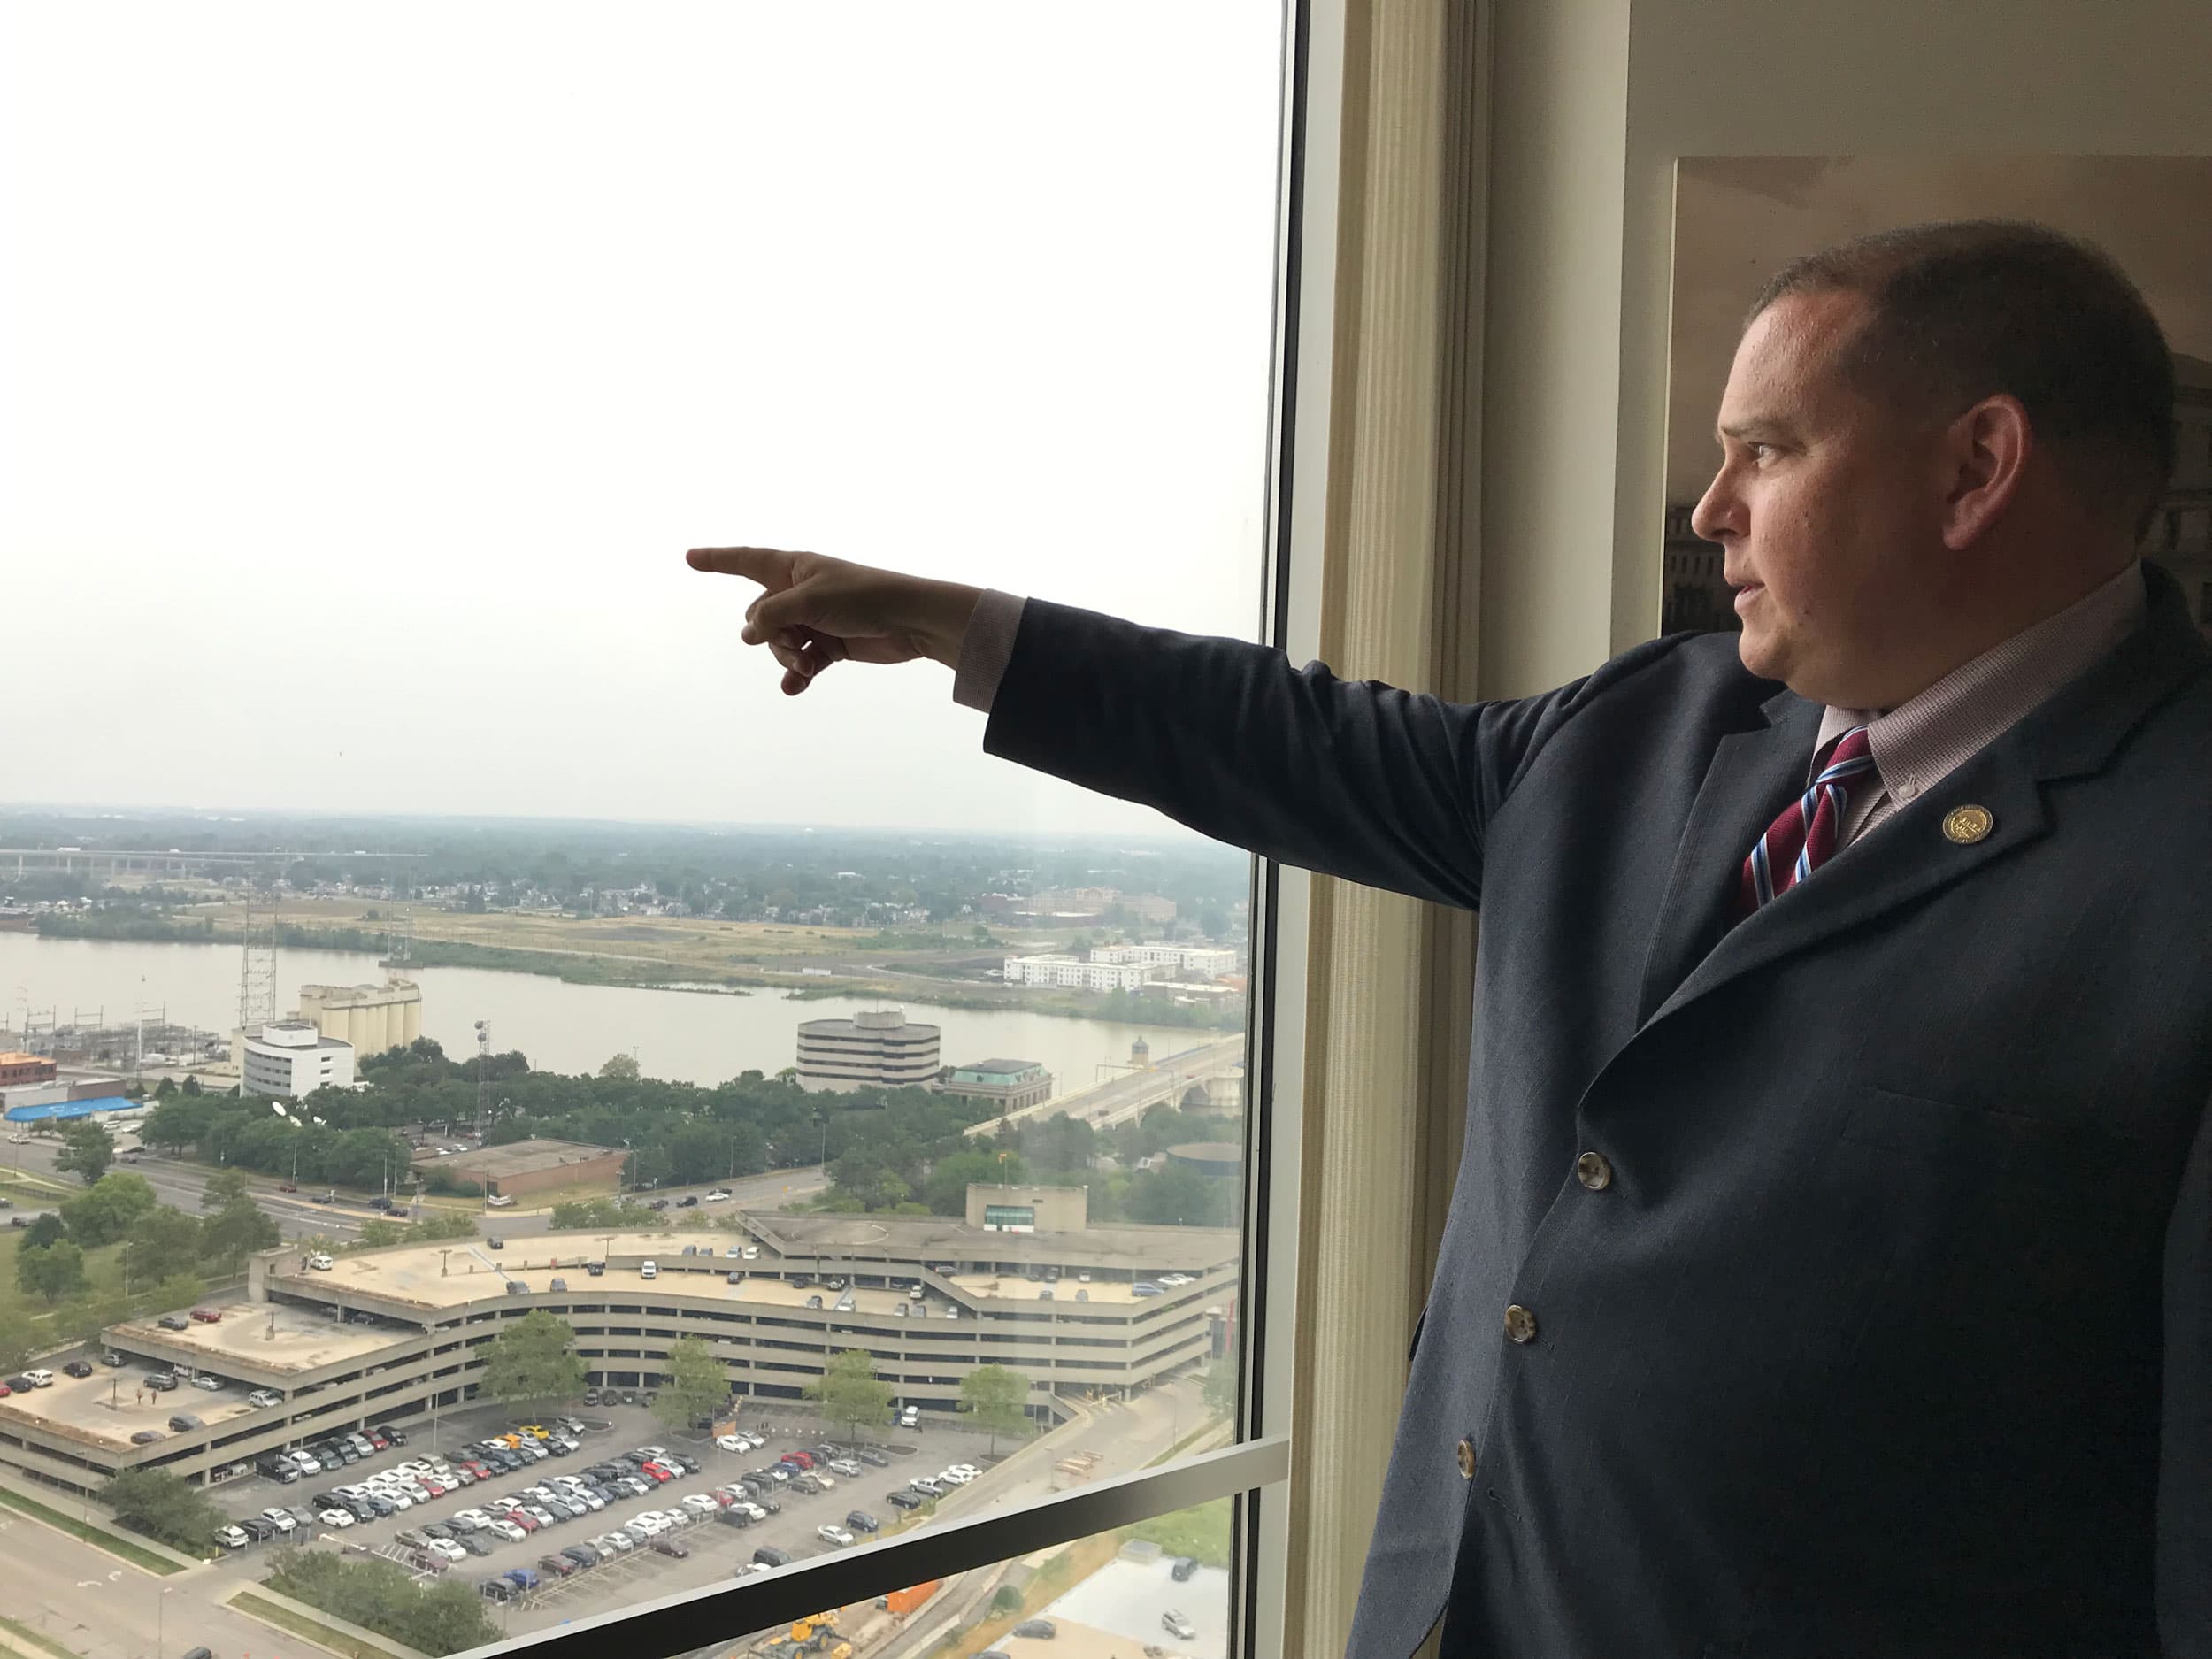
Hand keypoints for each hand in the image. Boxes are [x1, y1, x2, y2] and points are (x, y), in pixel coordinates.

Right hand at [685, 546, 980, 696]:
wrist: (910, 622)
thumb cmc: (863, 598)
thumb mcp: (808, 601)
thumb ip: (771, 615)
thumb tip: (749, 633)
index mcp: (794, 568)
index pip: (746, 561)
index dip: (717, 560)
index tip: (689, 557)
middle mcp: (800, 591)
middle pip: (760, 615)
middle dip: (768, 634)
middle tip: (791, 639)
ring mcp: (815, 619)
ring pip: (779, 643)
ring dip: (785, 656)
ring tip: (803, 663)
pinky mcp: (830, 645)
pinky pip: (801, 663)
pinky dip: (797, 675)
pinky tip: (794, 688)